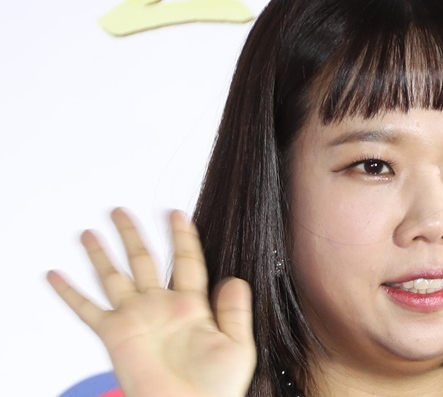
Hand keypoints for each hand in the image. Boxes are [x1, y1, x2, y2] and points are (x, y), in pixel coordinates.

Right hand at [47, 208, 255, 396]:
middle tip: (121, 211)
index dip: (182, 236)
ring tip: (90, 233)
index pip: (187, 261)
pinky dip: (69, 293)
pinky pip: (87, 310)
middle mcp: (160, 307)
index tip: (176, 213)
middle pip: (144, 260)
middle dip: (132, 235)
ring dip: (100, 255)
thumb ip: (236, 311)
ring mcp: (135, 319)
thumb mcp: (238, 344)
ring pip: (114, 276)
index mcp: (191, 306)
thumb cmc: (216, 387)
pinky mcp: (114, 335)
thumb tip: (234, 279)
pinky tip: (56, 275)